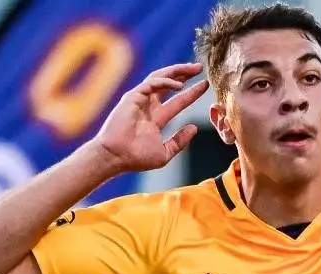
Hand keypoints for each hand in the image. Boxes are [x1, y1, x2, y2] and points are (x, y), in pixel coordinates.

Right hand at [87, 63, 208, 175]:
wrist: (115, 156)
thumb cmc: (135, 158)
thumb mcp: (164, 152)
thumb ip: (179, 141)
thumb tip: (194, 128)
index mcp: (155, 118)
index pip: (177, 101)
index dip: (191, 93)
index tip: (205, 85)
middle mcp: (148, 106)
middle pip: (169, 84)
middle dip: (184, 74)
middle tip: (200, 68)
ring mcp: (140, 99)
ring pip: (160, 77)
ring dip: (177, 71)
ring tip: (193, 68)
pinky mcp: (133, 96)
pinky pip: (152, 83)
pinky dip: (166, 82)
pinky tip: (179, 86)